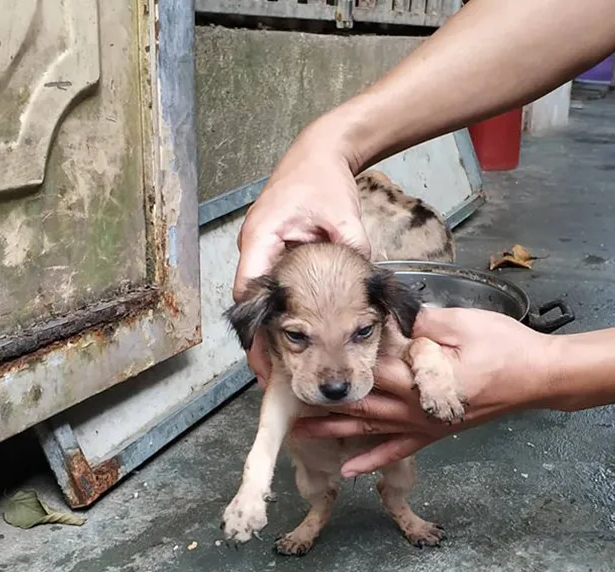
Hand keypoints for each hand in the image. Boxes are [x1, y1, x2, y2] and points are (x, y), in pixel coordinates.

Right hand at [233, 117, 371, 384]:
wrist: (320, 151)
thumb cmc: (325, 179)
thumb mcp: (342, 215)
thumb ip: (352, 249)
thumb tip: (367, 283)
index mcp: (262, 237)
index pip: (247, 292)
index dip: (252, 331)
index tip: (261, 362)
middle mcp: (255, 245)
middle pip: (248, 302)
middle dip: (258, 340)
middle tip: (269, 378)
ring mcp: (262, 248)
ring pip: (258, 298)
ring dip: (266, 328)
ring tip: (278, 367)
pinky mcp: (273, 249)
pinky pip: (272, 287)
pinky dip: (278, 310)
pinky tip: (291, 333)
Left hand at [291, 306, 560, 475]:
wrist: (538, 377)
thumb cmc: (504, 346)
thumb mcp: (462, 324)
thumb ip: (421, 324)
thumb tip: (388, 319)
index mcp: (418, 377)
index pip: (369, 371)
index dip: (338, 366)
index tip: (305, 362)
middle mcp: (415, 407)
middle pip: (360, 404)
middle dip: (324, 403)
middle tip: (287, 402)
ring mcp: (424, 425)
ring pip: (370, 429)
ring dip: (335, 430)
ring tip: (301, 433)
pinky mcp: (435, 433)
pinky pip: (398, 450)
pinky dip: (373, 460)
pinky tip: (349, 470)